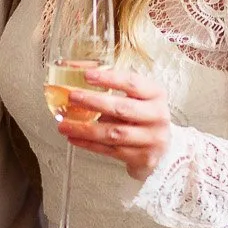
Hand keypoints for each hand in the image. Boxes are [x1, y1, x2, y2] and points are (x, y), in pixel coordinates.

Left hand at [61, 65, 172, 181]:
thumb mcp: (135, 96)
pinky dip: (89, 144)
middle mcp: (157, 116)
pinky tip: (74, 138)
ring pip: (114, 133)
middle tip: (72, 97)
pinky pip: (110, 150)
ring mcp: (151, 139)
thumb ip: (109, 83)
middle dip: (94, 102)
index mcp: (156, 94)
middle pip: (122, 109)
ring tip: (64, 125)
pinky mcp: (142, 157)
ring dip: (85, 129)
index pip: (132, 83)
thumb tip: (73, 69)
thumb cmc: (143, 115)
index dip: (109, 78)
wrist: (162, 148)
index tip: (86, 75)